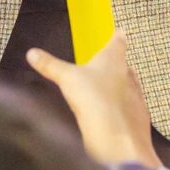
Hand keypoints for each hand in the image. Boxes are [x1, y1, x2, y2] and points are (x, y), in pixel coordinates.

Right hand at [24, 30, 157, 167]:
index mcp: (112, 59)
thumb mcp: (66, 79)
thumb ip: (50, 65)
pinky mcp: (139, 117)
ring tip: (109, 90)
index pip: (117, 42)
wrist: (117, 137)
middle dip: (117, 64)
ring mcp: (136, 96)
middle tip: (109, 64)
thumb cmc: (93, 99)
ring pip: (130, 86)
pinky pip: (132, 108)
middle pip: (125, 65)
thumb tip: (31, 53)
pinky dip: (124, 109)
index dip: (117, 37)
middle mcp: (128, 75)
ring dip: (121, 87)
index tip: (120, 32)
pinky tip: (114, 115)